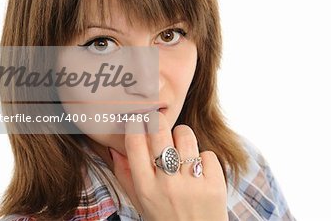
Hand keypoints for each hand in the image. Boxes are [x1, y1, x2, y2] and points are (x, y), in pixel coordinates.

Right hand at [109, 112, 227, 220]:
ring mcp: (192, 185)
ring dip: (183, 135)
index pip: (135, 144)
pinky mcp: (214, 185)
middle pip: (160, 132)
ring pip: (186, 137)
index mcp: (145, 189)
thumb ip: (126, 177)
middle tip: (159, 120)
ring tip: (182, 143)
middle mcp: (167, 186)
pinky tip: (200, 170)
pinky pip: (207, 154)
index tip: (139, 121)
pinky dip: (204, 158)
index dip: (135, 125)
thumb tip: (115, 149)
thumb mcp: (141, 203)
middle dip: (158, 120)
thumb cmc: (166, 219)